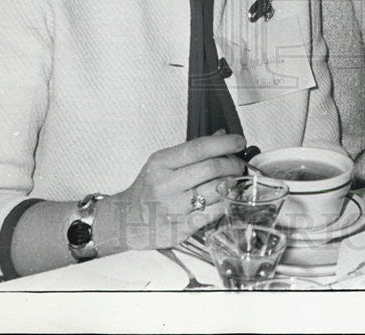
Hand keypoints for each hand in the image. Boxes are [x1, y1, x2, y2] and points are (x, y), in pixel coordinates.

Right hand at [97, 133, 245, 251]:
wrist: (126, 219)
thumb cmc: (149, 188)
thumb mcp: (163, 163)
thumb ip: (192, 150)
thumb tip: (221, 135)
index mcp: (161, 163)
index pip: (199, 148)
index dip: (225, 143)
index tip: (239, 142)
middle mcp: (165, 185)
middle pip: (211, 168)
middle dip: (232, 164)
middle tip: (238, 165)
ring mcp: (173, 208)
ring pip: (216, 191)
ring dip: (232, 184)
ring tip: (233, 181)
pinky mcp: (180, 229)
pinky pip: (213, 213)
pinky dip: (225, 203)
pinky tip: (225, 199)